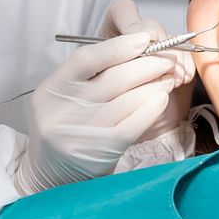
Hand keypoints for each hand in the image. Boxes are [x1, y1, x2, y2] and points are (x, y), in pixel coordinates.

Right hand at [14, 2, 191, 194]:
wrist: (51, 179)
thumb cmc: (65, 129)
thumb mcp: (64, 98)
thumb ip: (88, 75)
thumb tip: (133, 46)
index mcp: (51, 90)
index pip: (86, 59)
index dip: (118, 46)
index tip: (143, 38)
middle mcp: (61, 110)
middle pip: (113, 78)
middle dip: (146, 64)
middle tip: (165, 57)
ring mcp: (80, 132)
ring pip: (128, 100)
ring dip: (154, 84)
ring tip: (168, 77)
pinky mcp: (100, 152)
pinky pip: (134, 124)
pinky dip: (151, 108)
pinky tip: (161, 98)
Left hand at [98, 0, 194, 143]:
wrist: (122, 127)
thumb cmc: (103, 104)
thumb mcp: (99, 81)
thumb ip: (111, 58)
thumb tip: (138, 41)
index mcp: (109, 34)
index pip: (123, 10)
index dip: (132, 23)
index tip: (140, 44)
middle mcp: (133, 34)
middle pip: (149, 25)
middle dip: (158, 47)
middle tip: (161, 66)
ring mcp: (156, 46)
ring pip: (169, 39)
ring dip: (173, 59)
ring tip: (172, 79)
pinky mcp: (175, 58)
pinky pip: (185, 52)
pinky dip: (185, 65)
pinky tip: (181, 79)